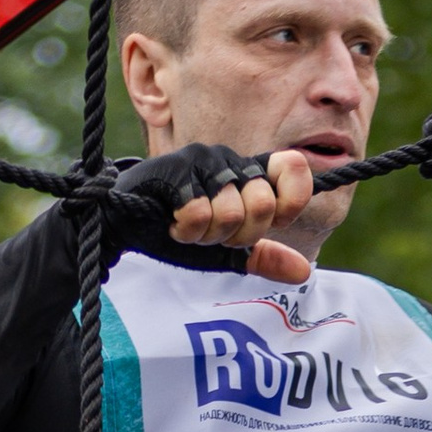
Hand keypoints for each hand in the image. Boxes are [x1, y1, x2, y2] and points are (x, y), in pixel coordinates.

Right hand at [107, 143, 322, 284]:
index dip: (289, 201)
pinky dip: (186, 231)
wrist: (125, 224)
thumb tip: (306, 271)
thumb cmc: (175, 230)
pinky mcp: (176, 169)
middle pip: (264, 205)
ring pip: (232, 212)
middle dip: (237, 235)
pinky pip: (199, 212)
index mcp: (248, 173)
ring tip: (189, 228)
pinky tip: (172, 223)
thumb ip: (265, 257)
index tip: (266, 223)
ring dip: (208, 235)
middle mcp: (231, 160)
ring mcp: (204, 161)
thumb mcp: (226, 251)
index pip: (294, 169)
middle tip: (212, 233)